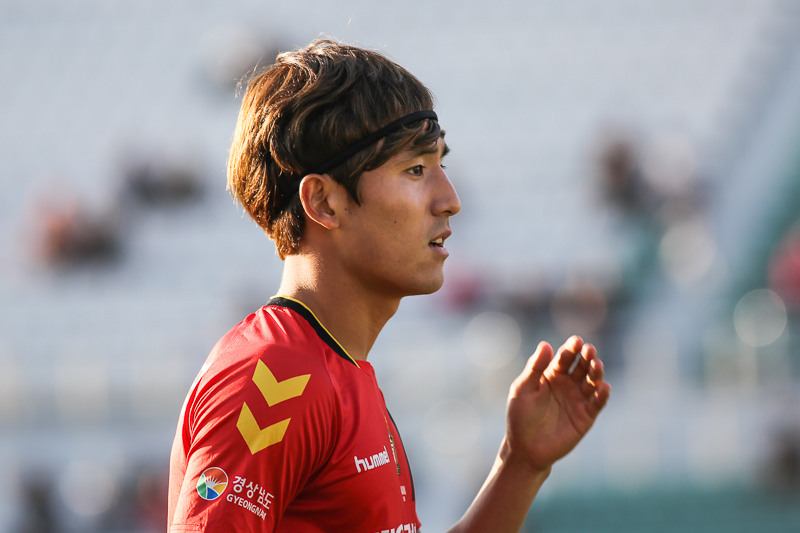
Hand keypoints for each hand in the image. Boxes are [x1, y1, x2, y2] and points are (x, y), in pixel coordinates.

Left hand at [503, 336, 609, 471]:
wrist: (525, 448)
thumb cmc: (521, 416)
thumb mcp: (523, 389)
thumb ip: (535, 368)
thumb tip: (546, 344)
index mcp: (552, 375)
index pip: (564, 358)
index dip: (571, 349)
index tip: (576, 341)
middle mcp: (567, 385)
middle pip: (581, 367)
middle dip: (586, 357)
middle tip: (590, 349)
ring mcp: (578, 400)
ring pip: (592, 382)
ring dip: (596, 373)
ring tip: (597, 364)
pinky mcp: (585, 417)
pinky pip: (597, 404)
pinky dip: (602, 396)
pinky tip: (604, 387)